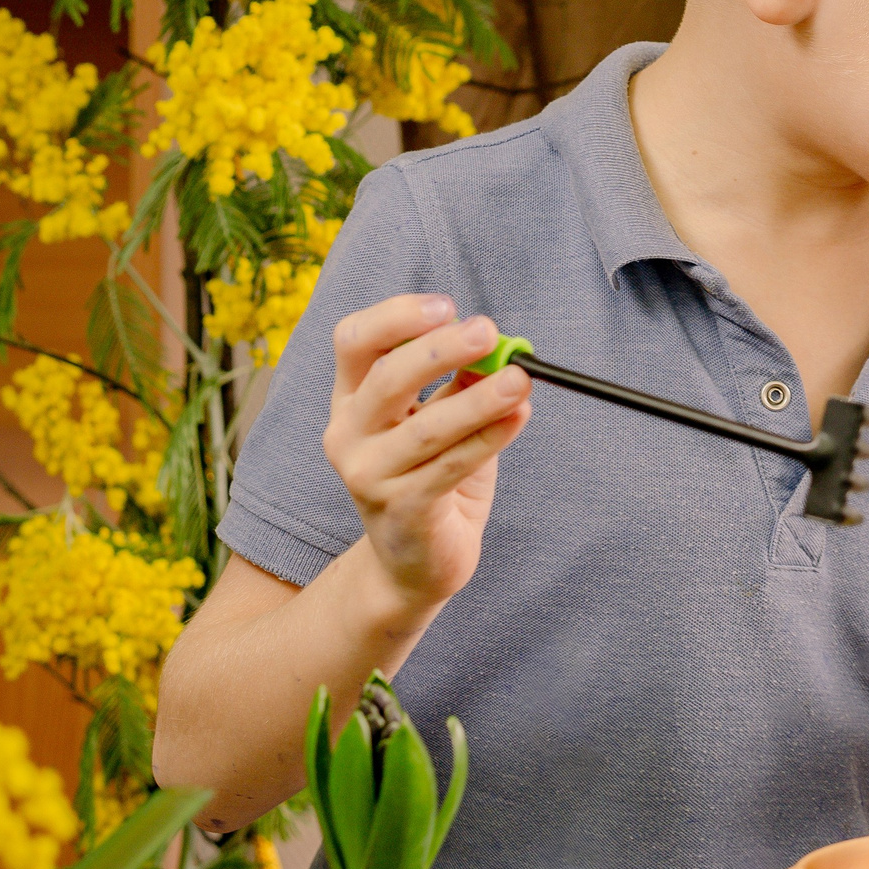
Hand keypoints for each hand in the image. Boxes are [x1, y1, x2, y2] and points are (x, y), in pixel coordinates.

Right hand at [323, 297, 532, 621]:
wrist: (415, 562)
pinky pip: (451, 466)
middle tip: (488, 331)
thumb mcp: (444, 420)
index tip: (448, 306)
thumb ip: (462, 383)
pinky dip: (489, 438)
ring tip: (521, 379)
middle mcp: (347, 433)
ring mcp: (367, 475)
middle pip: (385, 377)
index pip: (355, 341)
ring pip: (425, 427)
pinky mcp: (401, 509)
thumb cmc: (432, 478)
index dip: (396, 317)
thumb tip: (499, 344)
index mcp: (352, 400)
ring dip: (478, 398)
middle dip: (440, 349)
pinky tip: (519, 417)